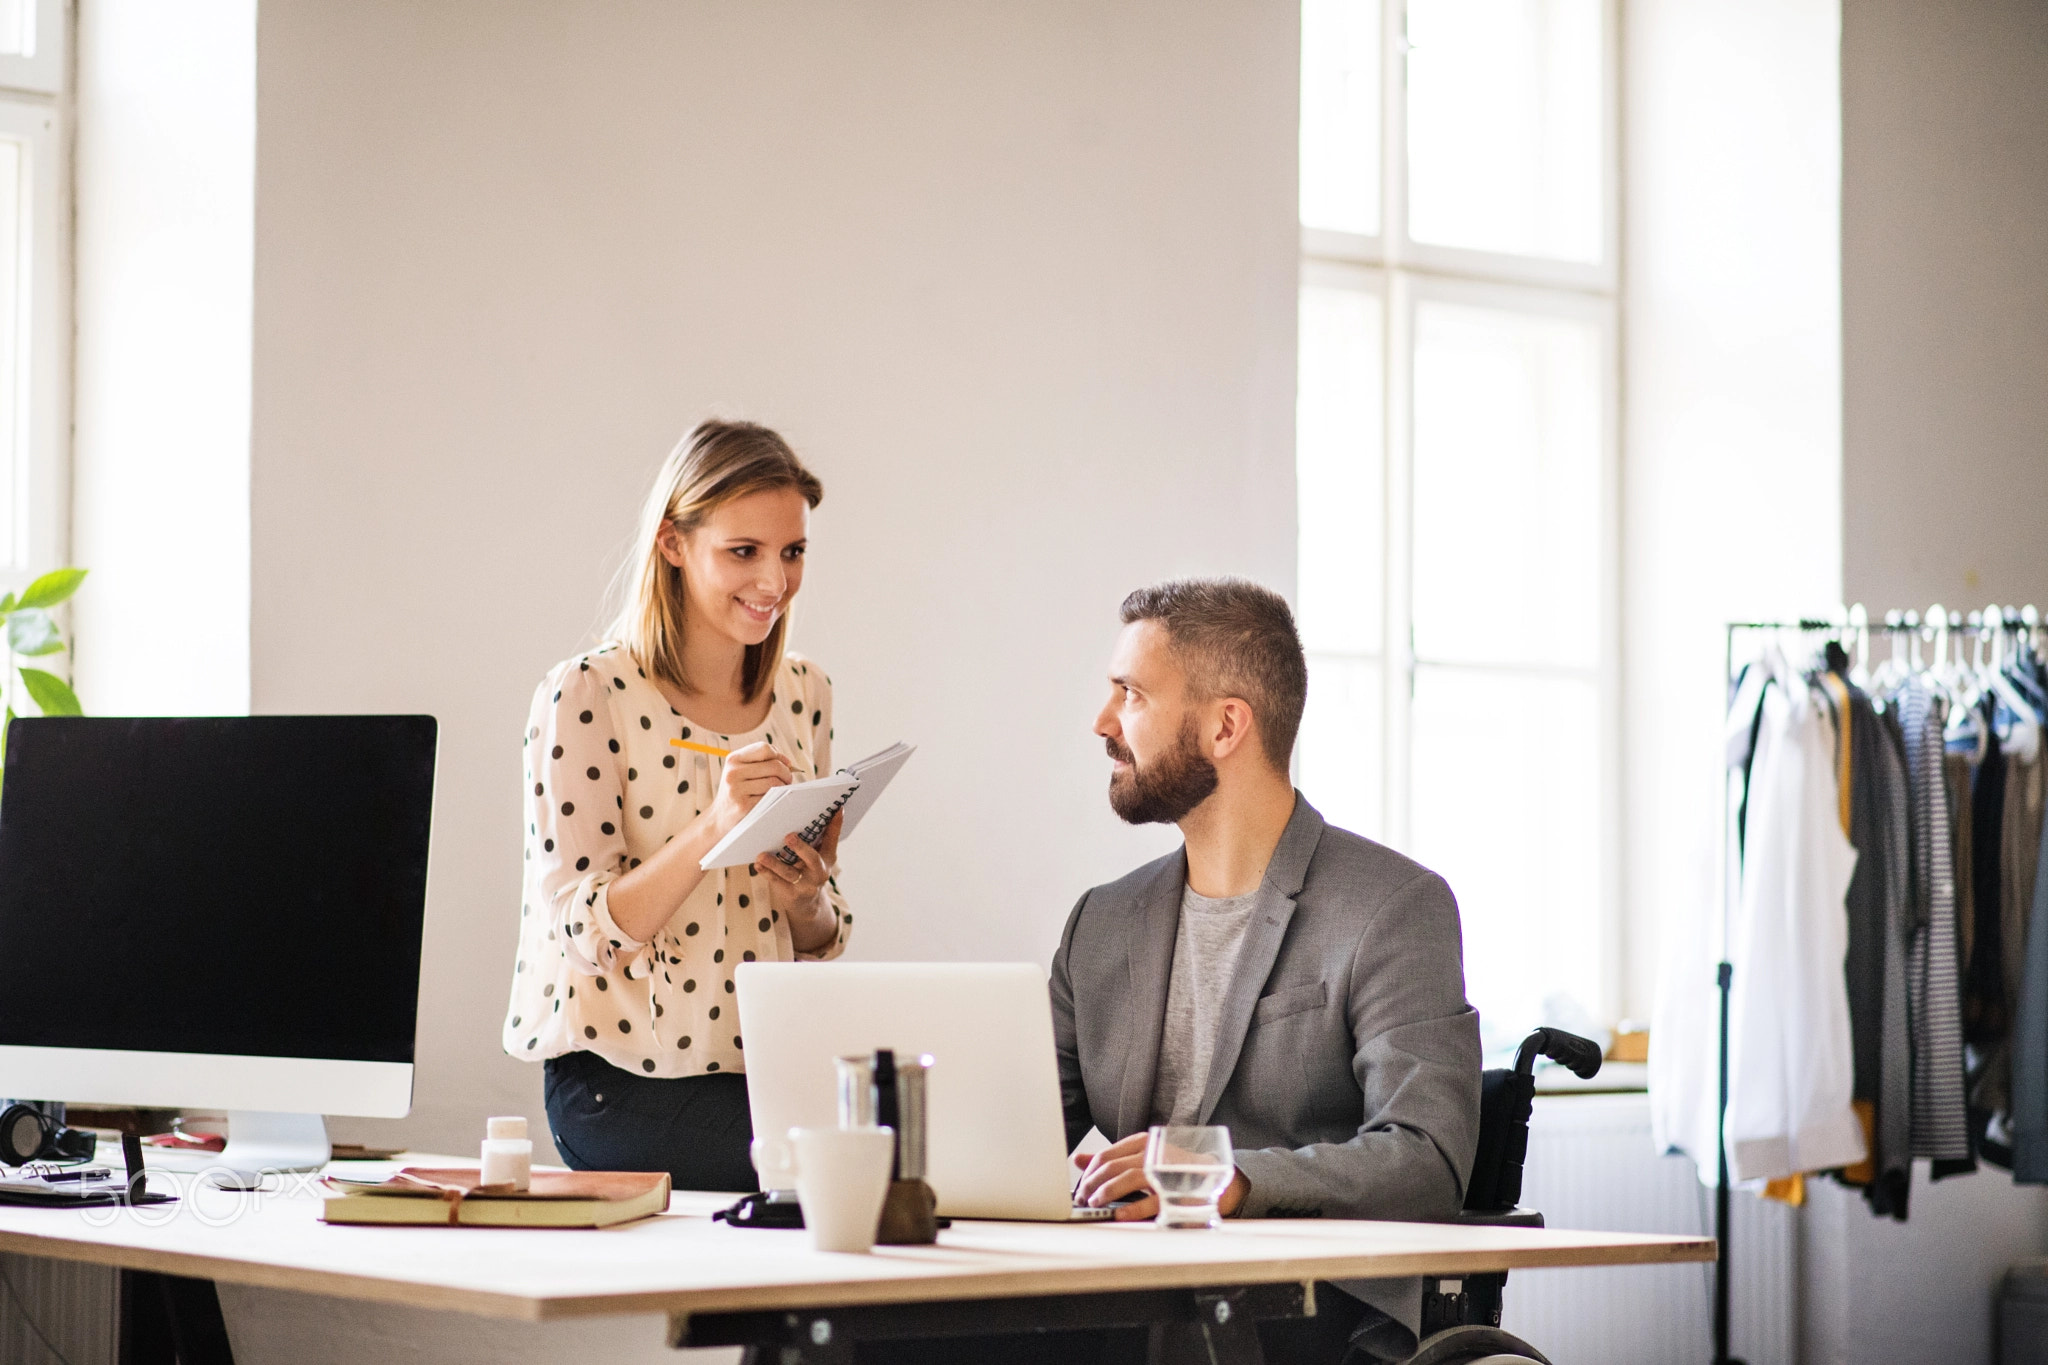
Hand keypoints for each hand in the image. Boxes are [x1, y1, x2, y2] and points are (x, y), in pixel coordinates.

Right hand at [706, 742, 792, 837]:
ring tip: (781, 790)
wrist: (720, 817)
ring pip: (774, 782)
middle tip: (788, 780)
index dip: (779, 756)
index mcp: (733, 759)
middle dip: (786, 773)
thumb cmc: (737, 791)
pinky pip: (769, 797)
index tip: (785, 764)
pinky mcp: (743, 806)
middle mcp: (733, 772)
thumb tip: (788, 763)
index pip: (764, 749)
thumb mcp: (741, 771)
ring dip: (784, 787)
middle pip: (773, 766)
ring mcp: (737, 789)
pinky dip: (776, 798)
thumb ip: (761, 762)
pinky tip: (772, 800)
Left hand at [753, 810, 841, 916]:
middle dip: (801, 847)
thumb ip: (818, 838)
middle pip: (812, 859)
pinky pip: (777, 882)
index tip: (837, 808)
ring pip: (789, 873)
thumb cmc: (810, 870)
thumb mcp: (819, 856)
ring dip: (775, 864)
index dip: (836, 824)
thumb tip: (818, 811)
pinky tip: (758, 865)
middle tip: (789, 836)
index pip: (833, 839)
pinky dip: (766, 873)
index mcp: (828, 858)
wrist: (807, 904)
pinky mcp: (791, 893)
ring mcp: (805, 884)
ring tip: (762, 855)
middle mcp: (819, 871)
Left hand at [1071, 1135, 1249, 1221]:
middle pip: (1112, 1166)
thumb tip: (1077, 1160)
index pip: (1106, 1155)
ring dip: (1106, 1193)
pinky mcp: (1177, 1191)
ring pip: (1127, 1178)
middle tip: (1082, 1200)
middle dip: (1091, 1184)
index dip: (1088, 1173)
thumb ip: (1112, 1159)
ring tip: (1095, 1204)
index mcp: (1144, 1143)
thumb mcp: (1144, 1157)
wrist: (1219, 1177)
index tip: (1080, 1188)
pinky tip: (1119, 1214)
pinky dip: (1132, 1209)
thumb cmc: (1177, 1169)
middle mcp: (1153, 1152)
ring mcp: (1166, 1170)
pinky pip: (1151, 1200)